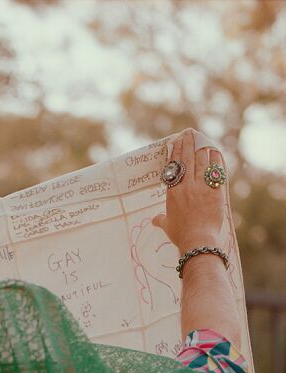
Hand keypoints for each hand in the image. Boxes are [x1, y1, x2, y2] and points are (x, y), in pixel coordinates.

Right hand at [152, 128, 229, 255]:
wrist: (197, 239)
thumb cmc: (180, 234)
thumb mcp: (167, 225)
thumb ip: (161, 219)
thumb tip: (155, 220)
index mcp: (173, 192)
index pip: (174, 167)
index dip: (176, 152)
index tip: (177, 141)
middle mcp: (187, 186)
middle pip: (188, 159)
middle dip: (188, 143)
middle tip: (189, 132)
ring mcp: (202, 187)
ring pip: (202, 161)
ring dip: (202, 148)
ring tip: (202, 138)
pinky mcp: (216, 191)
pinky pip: (216, 171)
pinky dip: (216, 160)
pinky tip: (215, 152)